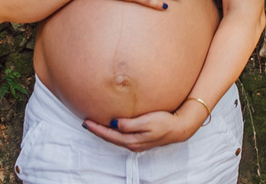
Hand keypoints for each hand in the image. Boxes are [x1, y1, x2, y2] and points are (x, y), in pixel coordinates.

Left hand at [82, 109, 198, 151]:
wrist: (179, 128)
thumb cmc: (164, 122)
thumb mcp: (147, 121)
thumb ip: (130, 124)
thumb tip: (114, 124)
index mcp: (132, 140)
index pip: (109, 135)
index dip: (97, 128)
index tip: (86, 121)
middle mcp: (132, 144)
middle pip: (110, 138)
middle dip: (98, 130)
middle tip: (86, 122)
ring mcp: (137, 143)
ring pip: (116, 138)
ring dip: (105, 132)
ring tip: (96, 124)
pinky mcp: (141, 139)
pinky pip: (122, 137)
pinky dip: (114, 132)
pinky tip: (113, 127)